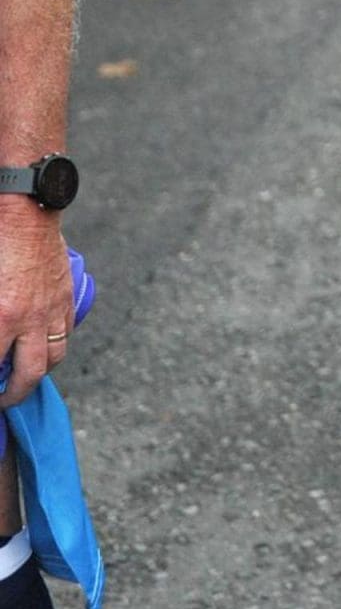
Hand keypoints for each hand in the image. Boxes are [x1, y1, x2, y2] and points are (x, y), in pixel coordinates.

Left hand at [0, 206, 73, 409]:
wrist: (25, 209)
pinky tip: (42, 343)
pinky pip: (65, 330)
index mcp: (1, 317)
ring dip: (39, 372)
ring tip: (25, 376)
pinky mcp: (64, 295)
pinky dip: (55, 343)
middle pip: (29, 374)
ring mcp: (51, 308)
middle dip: (14, 394)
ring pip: (54, 356)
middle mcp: (29, 319)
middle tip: (3, 398)